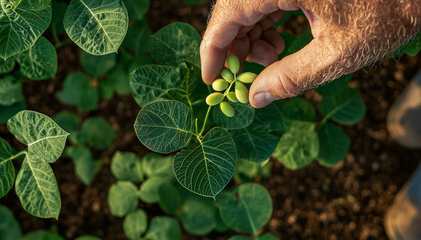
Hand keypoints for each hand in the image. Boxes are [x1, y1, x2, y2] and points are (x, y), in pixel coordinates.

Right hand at [200, 0, 419, 107]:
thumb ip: (290, 77)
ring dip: (250, 36)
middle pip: (233, 10)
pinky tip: (278, 42)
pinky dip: (265, 24)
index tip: (211, 78)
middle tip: (246, 74)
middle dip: (234, 46)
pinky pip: (265, 0)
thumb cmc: (388, 12)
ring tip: (269, 58)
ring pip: (247, 6)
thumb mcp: (337, 53)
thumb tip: (255, 98)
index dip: (213, 50)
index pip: (225, 15)